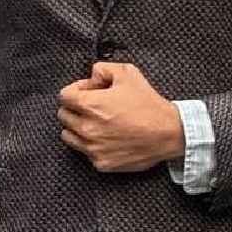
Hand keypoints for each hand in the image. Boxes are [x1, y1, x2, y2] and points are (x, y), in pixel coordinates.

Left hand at [57, 62, 184, 172]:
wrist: (168, 133)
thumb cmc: (149, 105)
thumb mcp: (129, 74)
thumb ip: (103, 69)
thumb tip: (92, 77)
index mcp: (91, 105)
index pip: (64, 96)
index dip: (77, 89)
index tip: (89, 91)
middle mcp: (87, 128)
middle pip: (63, 115)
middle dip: (76, 107)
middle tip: (95, 105)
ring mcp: (92, 148)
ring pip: (68, 135)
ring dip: (79, 127)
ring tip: (99, 122)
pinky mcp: (100, 162)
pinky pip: (84, 152)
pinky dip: (92, 144)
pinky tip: (109, 136)